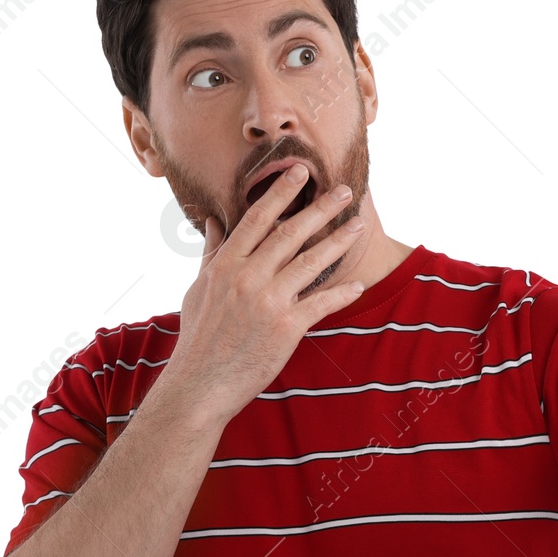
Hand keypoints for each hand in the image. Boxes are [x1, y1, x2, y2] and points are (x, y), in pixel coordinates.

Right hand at [163, 164, 364, 426]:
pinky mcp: (286, 327)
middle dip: (321, 208)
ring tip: (359, 226)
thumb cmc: (199, 338)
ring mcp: (268, 301)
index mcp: (226, 265)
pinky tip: (357, 284)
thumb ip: (211, 253)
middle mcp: (248, 277)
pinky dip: (341, 293)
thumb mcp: (198, 289)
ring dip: (339, 241)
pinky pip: (321, 303)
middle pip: (291, 233)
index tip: (300, 171)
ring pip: (311, 262)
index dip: (280, 192)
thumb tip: (213, 220)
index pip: (257, 218)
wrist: (200, 385)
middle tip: (345, 190)